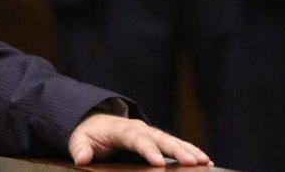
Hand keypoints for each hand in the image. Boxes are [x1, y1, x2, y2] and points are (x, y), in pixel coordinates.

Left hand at [68, 113, 210, 166]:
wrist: (96, 122)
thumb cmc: (89, 133)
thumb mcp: (79, 139)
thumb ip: (80, 148)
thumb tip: (81, 159)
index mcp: (121, 129)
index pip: (136, 139)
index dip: (147, 149)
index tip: (158, 161)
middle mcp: (139, 129)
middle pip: (160, 138)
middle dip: (176, 149)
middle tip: (192, 161)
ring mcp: (150, 133)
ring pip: (172, 140)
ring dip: (188, 150)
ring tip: (205, 161)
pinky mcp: (157, 140)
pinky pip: (175, 144)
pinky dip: (189, 150)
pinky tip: (205, 161)